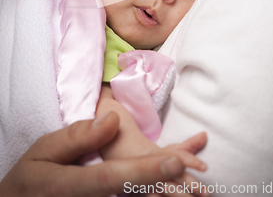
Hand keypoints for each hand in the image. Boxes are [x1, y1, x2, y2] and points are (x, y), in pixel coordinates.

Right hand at [0, 112, 189, 196]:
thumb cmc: (31, 177)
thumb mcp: (43, 151)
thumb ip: (76, 137)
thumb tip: (111, 121)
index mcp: (69, 186)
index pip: (113, 179)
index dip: (145, 172)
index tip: (175, 163)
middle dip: (166, 190)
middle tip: (201, 188)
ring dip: (164, 195)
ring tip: (198, 192)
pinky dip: (151, 194)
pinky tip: (171, 188)